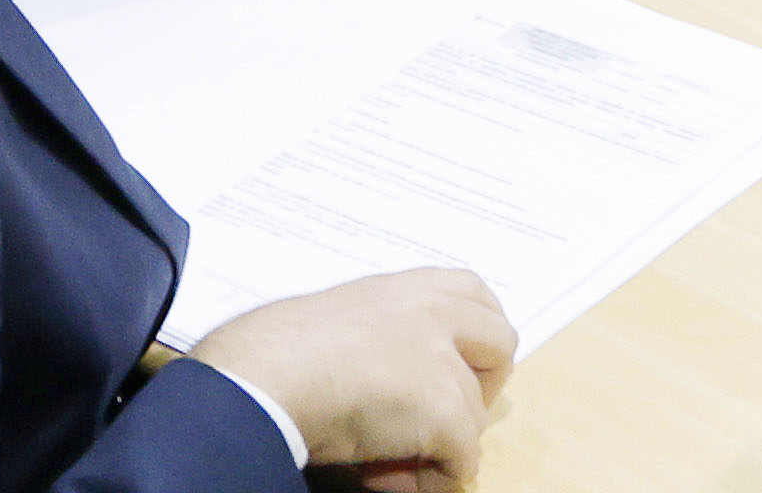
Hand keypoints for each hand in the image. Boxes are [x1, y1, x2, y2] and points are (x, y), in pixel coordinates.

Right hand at [189, 266, 513, 484]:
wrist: (262, 377)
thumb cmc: (274, 351)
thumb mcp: (340, 322)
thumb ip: (382, 336)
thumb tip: (395, 388)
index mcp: (407, 287)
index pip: (474, 292)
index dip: (477, 336)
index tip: (463, 366)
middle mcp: (434, 312)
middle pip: (500, 343)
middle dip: (483, 383)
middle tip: (447, 414)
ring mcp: (442, 359)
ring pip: (474, 414)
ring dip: (443, 442)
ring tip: (395, 459)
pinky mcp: (443, 409)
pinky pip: (463, 457)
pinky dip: (436, 477)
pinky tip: (396, 480)